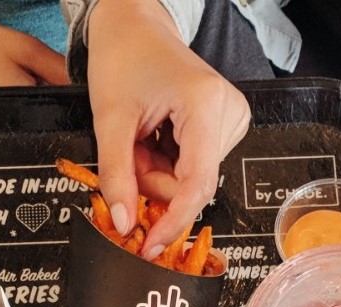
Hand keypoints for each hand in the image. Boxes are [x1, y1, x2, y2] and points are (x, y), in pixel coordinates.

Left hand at [86, 0, 249, 257]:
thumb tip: (124, 224)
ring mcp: (231, 120)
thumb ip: (116, 175)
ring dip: (157, 173)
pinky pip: (192, 169)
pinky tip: (157, 137)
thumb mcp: (109, 119)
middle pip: (189, 186)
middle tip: (129, 151)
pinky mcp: (226, 127)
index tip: (151, 246)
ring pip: (189, 181)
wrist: (134, 27)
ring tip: (142, 136)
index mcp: (205, 105)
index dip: (173, 222)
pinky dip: (166, 165)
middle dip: (152, 183)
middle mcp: (228, 112)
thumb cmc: (122, 57)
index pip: (197, 186)